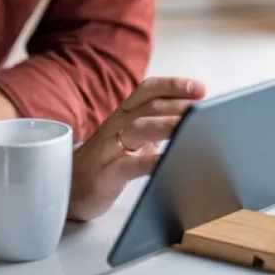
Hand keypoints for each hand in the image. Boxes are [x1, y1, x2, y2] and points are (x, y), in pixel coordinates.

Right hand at [67, 76, 204, 221]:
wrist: (70, 189)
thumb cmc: (106, 162)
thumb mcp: (132, 139)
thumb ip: (156, 126)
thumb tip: (194, 119)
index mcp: (124, 114)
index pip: (148, 90)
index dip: (173, 85)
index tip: (200, 89)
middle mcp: (116, 125)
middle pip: (149, 107)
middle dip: (178, 106)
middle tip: (204, 110)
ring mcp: (109, 149)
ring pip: (138, 129)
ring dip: (166, 126)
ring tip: (191, 127)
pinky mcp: (105, 174)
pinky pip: (128, 165)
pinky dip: (149, 162)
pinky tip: (168, 161)